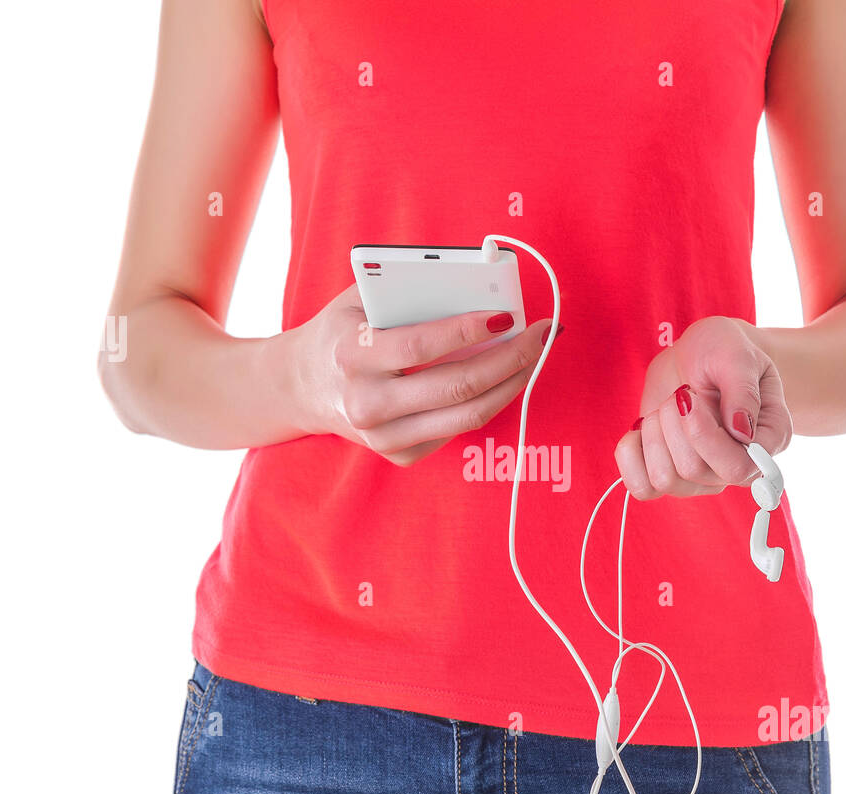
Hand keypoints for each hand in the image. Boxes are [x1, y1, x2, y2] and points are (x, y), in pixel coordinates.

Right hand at [289, 284, 556, 465]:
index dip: (469, 331)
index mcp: (352, 355)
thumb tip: (479, 287)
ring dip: (512, 384)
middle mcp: (365, 403)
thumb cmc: (343, 330)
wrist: (302, 385)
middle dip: (510, 359)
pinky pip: (457, 430)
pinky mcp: (398, 455)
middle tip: (543, 335)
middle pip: (456, 387)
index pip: (421, 346)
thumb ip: (408, 290)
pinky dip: (488, 402)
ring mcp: (382, 437)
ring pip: (467, 417)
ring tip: (536, 356)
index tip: (507, 314)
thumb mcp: (360, 299)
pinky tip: (504, 379)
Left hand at [614, 316, 791, 498]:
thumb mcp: (736, 355)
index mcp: (768, 440)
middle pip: (693, 471)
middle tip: (682, 393)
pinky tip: (643, 428)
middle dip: (674, 423)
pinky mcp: (670, 475)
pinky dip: (631, 454)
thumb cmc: (723, 350)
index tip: (690, 396)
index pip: (737, 468)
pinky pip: (641, 488)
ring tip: (669, 406)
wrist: (696, 355)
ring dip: (655, 433)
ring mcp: (703, 476)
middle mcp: (738, 466)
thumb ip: (743, 390)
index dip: (705, 437)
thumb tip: (742, 433)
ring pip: (665, 479)